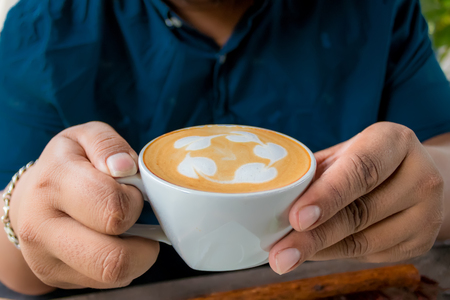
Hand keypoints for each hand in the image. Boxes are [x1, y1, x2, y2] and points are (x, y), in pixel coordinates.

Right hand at [9, 122, 158, 288]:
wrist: (31, 198)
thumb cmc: (67, 165)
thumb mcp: (84, 138)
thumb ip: (107, 144)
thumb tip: (125, 167)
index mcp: (53, 183)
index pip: (113, 208)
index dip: (135, 200)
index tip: (132, 191)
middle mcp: (42, 227)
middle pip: (112, 259)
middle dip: (142, 241)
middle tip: (137, 219)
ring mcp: (46, 259)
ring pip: (113, 276)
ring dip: (137, 256)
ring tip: (130, 232)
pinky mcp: (57, 278)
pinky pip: (108, 282)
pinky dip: (124, 265)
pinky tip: (115, 242)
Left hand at [269, 122, 443, 273]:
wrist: (413, 177)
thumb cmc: (365, 161)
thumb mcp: (344, 154)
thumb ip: (317, 172)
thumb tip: (275, 198)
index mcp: (395, 142)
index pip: (361, 170)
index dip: (328, 195)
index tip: (297, 218)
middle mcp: (420, 176)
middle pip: (360, 212)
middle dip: (314, 236)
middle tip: (280, 253)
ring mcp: (427, 213)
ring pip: (364, 241)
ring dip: (320, 250)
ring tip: (286, 256)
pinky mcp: (422, 241)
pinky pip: (370, 255)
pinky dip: (335, 255)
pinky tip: (314, 252)